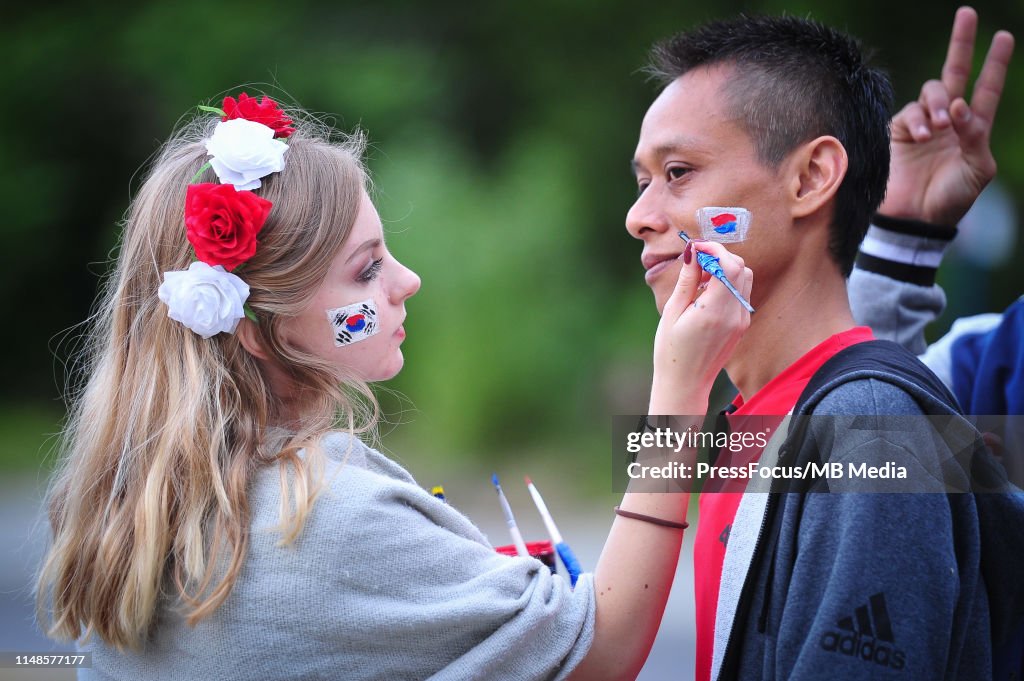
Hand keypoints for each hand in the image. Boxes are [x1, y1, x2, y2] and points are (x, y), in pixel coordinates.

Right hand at [650, 241, 751, 413]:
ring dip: (726, 268)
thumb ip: (687, 280)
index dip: (714, 249)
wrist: (685, 383)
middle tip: (697, 258)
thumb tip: (693, 251)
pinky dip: (728, 283)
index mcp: (714, 311)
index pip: (729, 266)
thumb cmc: (671, 350)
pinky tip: (706, 292)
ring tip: (700, 277)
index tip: (696, 246)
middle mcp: (734, 314)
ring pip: (745, 278)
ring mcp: (741, 320)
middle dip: (721, 256)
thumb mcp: (672, 312)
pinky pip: (741, 293)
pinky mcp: (742, 325)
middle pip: (741, 268)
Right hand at [879, 7, 1013, 227]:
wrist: (914, 221)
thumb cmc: (950, 200)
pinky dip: (918, 120)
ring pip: (932, 91)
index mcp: (973, 129)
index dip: (995, 63)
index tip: (1003, 36)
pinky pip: (909, 113)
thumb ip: (976, 136)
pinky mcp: (897, 133)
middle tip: (968, 13)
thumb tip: (962, 105)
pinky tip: (923, 137)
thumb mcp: (977, 171)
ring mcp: (922, 125)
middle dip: (962, 43)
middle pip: (955, 73)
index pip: (986, 89)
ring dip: (939, 102)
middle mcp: (948, 121)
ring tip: (942, 127)